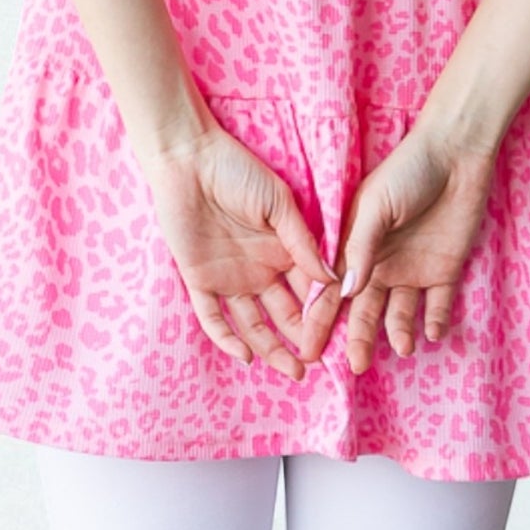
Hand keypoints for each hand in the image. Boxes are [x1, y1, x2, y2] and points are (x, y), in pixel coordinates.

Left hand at [143, 124, 338, 382]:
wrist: (189, 160)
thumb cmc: (238, 171)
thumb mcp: (279, 203)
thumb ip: (303, 242)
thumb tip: (333, 279)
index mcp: (283, 250)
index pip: (308, 291)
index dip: (323, 314)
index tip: (339, 337)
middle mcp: (260, 270)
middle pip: (284, 315)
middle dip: (301, 340)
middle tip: (316, 362)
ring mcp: (229, 278)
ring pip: (253, 324)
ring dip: (271, 348)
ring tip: (291, 370)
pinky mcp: (198, 281)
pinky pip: (213, 318)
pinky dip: (227, 339)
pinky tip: (245, 354)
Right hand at [323, 126, 498, 374]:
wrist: (456, 155)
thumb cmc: (407, 171)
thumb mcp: (375, 206)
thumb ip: (360, 248)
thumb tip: (345, 293)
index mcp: (355, 247)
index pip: (332, 291)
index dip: (318, 321)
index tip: (308, 352)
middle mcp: (380, 264)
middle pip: (365, 312)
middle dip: (359, 340)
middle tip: (356, 367)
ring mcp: (412, 269)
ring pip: (399, 314)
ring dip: (399, 333)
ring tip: (403, 347)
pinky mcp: (444, 270)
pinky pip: (438, 305)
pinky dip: (435, 322)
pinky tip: (432, 332)